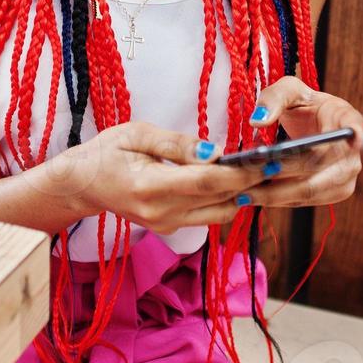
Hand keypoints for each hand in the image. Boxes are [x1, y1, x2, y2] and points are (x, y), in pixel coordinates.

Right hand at [66, 121, 268, 234]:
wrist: (80, 184)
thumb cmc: (105, 152)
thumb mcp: (137, 135)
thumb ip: (178, 144)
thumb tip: (216, 150)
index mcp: (151, 187)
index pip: (208, 182)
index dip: (241, 172)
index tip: (267, 159)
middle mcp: (162, 213)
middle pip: (219, 200)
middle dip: (252, 182)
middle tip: (282, 164)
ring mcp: (166, 225)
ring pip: (219, 213)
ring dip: (244, 194)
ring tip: (269, 173)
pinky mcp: (170, 227)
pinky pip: (207, 215)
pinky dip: (226, 199)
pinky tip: (242, 182)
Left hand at [239, 76, 362, 208]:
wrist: (313, 125)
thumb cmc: (303, 105)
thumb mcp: (288, 90)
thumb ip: (273, 98)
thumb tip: (258, 121)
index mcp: (346, 118)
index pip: (354, 127)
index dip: (355, 134)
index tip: (352, 139)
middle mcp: (352, 150)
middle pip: (319, 167)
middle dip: (283, 174)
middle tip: (249, 177)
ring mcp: (346, 176)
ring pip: (310, 191)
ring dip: (276, 194)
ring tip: (243, 193)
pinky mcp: (333, 193)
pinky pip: (304, 201)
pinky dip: (279, 199)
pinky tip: (254, 195)